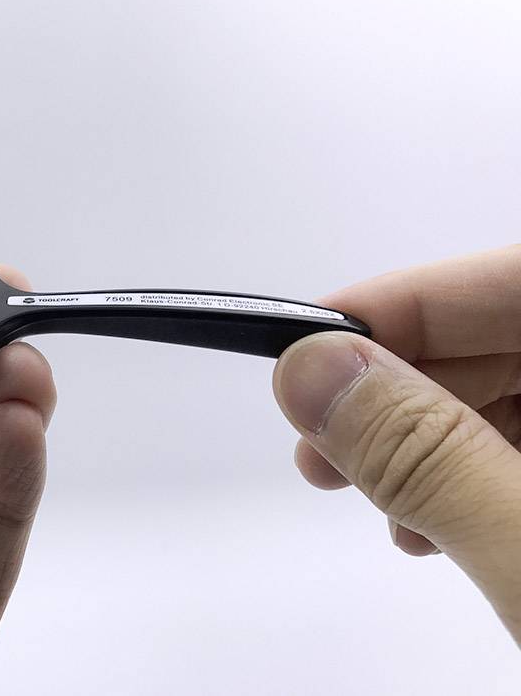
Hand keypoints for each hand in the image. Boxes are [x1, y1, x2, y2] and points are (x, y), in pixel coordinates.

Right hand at [272, 244, 520, 639]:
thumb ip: (426, 456)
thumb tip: (313, 372)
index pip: (512, 281)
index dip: (401, 300)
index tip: (304, 339)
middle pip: (501, 336)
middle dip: (395, 383)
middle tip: (314, 436)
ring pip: (505, 391)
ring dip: (418, 439)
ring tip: (360, 493)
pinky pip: (520, 448)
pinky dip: (461, 478)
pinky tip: (427, 523)